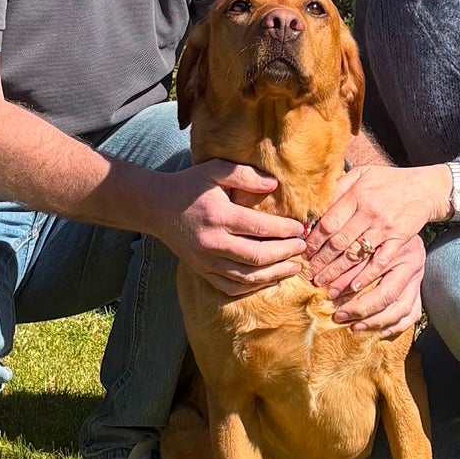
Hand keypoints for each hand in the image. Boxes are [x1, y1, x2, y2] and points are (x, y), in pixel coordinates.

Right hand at [155, 161, 307, 296]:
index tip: (301, 228)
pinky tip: (270, 279)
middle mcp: (212, 242)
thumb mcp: (215, 170)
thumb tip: (274, 185)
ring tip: (294, 267)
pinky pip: (231, 287)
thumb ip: (245, 175)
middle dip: (285, 253)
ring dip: (275, 274)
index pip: (259, 227)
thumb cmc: (189, 185)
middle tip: (303, 247)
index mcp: (217, 216)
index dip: (284, 230)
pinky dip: (253, 287)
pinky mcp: (202, 272)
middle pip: (257, 256)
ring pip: (247, 277)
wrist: (156, 208)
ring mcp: (205, 262)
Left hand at [306, 163, 451, 289]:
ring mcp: (385, 227)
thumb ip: (340, 185)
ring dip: (337, 272)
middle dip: (321, 260)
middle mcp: (369, 212)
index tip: (306, 250)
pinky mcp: (399, 239)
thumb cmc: (390, 180)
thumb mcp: (363, 173)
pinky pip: (380, 261)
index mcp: (357, 194)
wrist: (424, 188)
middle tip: (310, 272)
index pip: (329, 221)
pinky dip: (366, 275)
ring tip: (324, 282)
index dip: (315, 239)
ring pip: (355, 254)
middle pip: (338, 241)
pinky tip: (353, 286)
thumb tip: (316, 201)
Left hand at [333, 234, 426, 339]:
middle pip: (387, 293)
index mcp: (398, 247)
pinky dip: (396, 326)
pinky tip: (379, 331)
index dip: (349, 284)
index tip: (331, 295)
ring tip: (355, 327)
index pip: (372, 270)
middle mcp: (411, 264)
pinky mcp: (420, 290)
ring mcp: (418, 279)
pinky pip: (412, 313)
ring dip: (377, 321)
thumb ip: (352, 248)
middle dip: (361, 308)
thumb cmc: (383, 225)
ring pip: (401, 308)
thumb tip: (323, 271)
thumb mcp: (368, 231)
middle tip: (340, 315)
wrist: (413, 215)